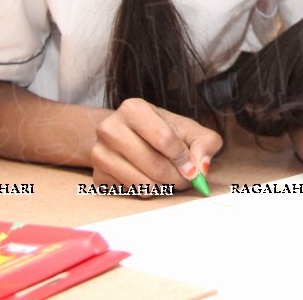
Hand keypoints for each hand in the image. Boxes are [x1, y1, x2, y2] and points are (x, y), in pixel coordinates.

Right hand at [90, 98, 222, 193]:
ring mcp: (99, 153)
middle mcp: (110, 128)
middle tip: (185, 180)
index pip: (164, 138)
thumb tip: (202, 167)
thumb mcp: (188, 129)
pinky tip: (150, 179)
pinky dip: (147, 191)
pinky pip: (131, 193)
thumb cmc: (161, 131)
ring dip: (164, 188)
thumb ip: (204, 143)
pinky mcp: (97, 176)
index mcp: (133, 109)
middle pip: (154, 165)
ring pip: (142, 183)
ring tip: (170, 180)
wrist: (126, 136)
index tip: (193, 170)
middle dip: (177, 178)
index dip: (184, 158)